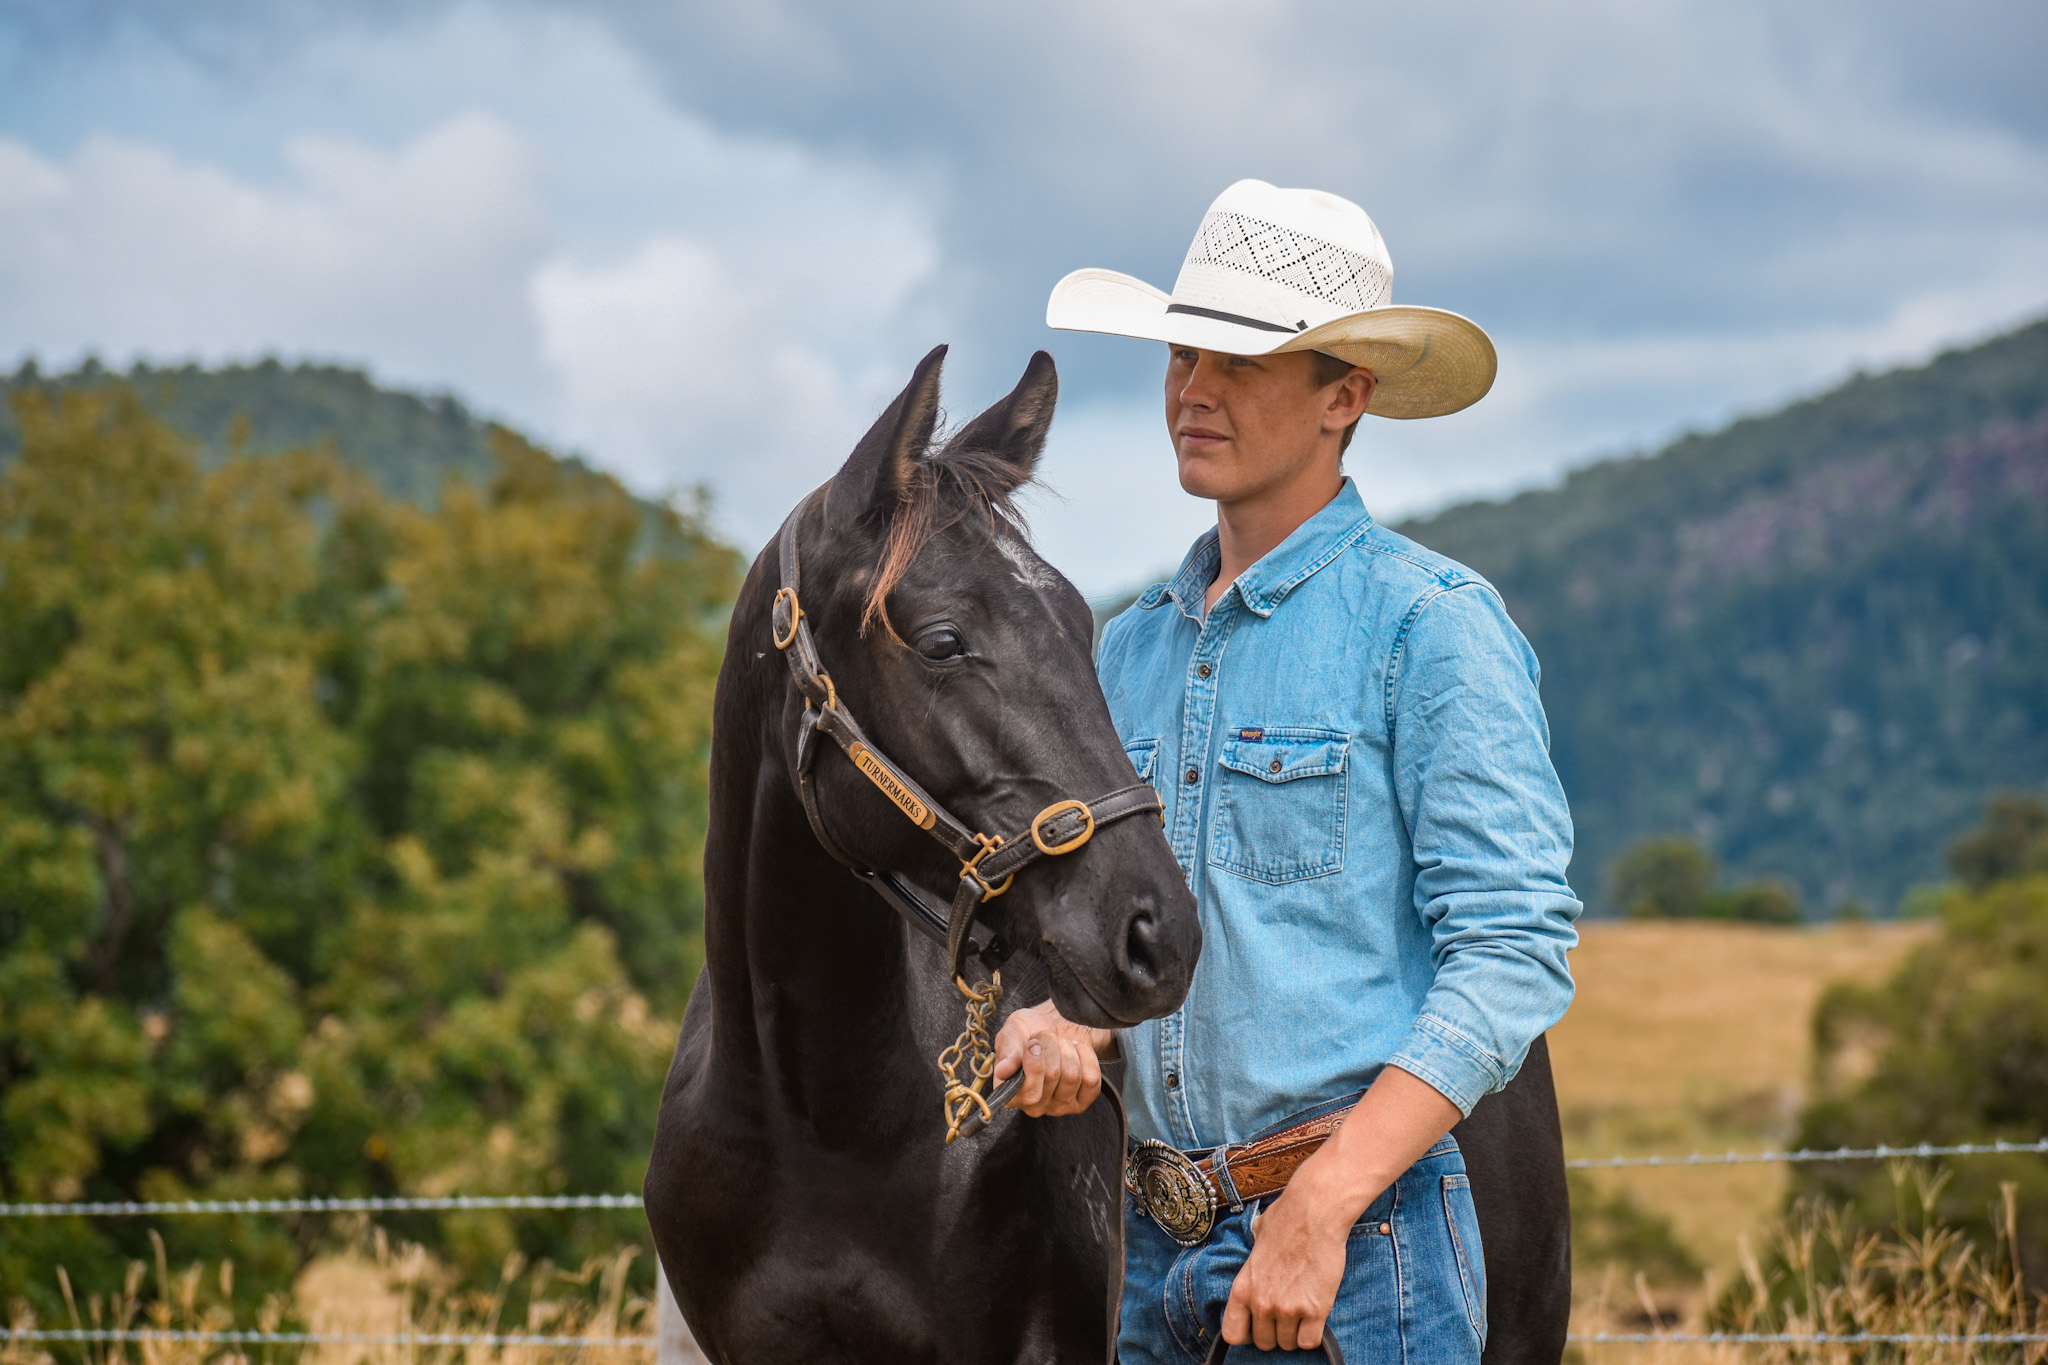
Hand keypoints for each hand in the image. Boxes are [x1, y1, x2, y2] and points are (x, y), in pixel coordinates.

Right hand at [991, 1001, 1112, 1115]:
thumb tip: (1002, 1071)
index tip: (1032, 1043)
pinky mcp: (1082, 1102)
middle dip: (1051, 1047)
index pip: (1030, 1093)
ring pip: (1072, 1076)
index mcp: (1011, 1094)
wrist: (1053, 1025)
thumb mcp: (1012, 1033)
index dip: (1034, 1063)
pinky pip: (1092, 1080)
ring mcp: (1059, 1106)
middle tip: (1045, 1037)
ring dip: (1067, 1050)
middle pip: (1052, 1076)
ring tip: (1060, 1044)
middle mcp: (1034, 1106)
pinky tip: (1076, 1051)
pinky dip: (1087, 1058)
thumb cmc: (1028, 1031)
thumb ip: (1007, 1051)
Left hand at [1222, 1176, 1351, 1351]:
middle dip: (1275, 1332)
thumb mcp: (1256, 1240)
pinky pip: (1310, 1342)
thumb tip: (1257, 1252)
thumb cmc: (1286, 1218)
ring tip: (1302, 1314)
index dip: (1246, 1335)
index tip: (1256, 1328)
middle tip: (1285, 1317)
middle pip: (1264, 1342)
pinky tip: (1314, 1318)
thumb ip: (1254, 1258)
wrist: (1314, 1212)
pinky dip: (1313, 1335)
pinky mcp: (1315, 1310)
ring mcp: (1288, 1308)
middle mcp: (1261, 1302)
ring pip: (1288, 1344)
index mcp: (1243, 1287)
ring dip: (1295, 1332)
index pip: (1233, 1334)